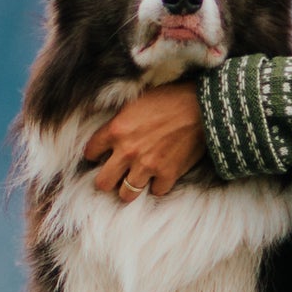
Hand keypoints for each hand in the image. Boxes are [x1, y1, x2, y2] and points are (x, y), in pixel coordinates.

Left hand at [80, 81, 202, 203]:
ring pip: (126, 194)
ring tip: (134, 181)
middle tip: (113, 176)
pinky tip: (159, 177)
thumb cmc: (169, 98)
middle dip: (106, 180)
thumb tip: (107, 128)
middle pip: (103, 183)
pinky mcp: (168, 174)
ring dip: (130, 188)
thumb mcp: (135, 101)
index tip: (100, 155)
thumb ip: (118, 119)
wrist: (201, 106)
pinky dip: (157, 186)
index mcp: (116, 130)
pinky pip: (156, 192)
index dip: (94, 154)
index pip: (91, 152)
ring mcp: (147, 166)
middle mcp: (127, 152)